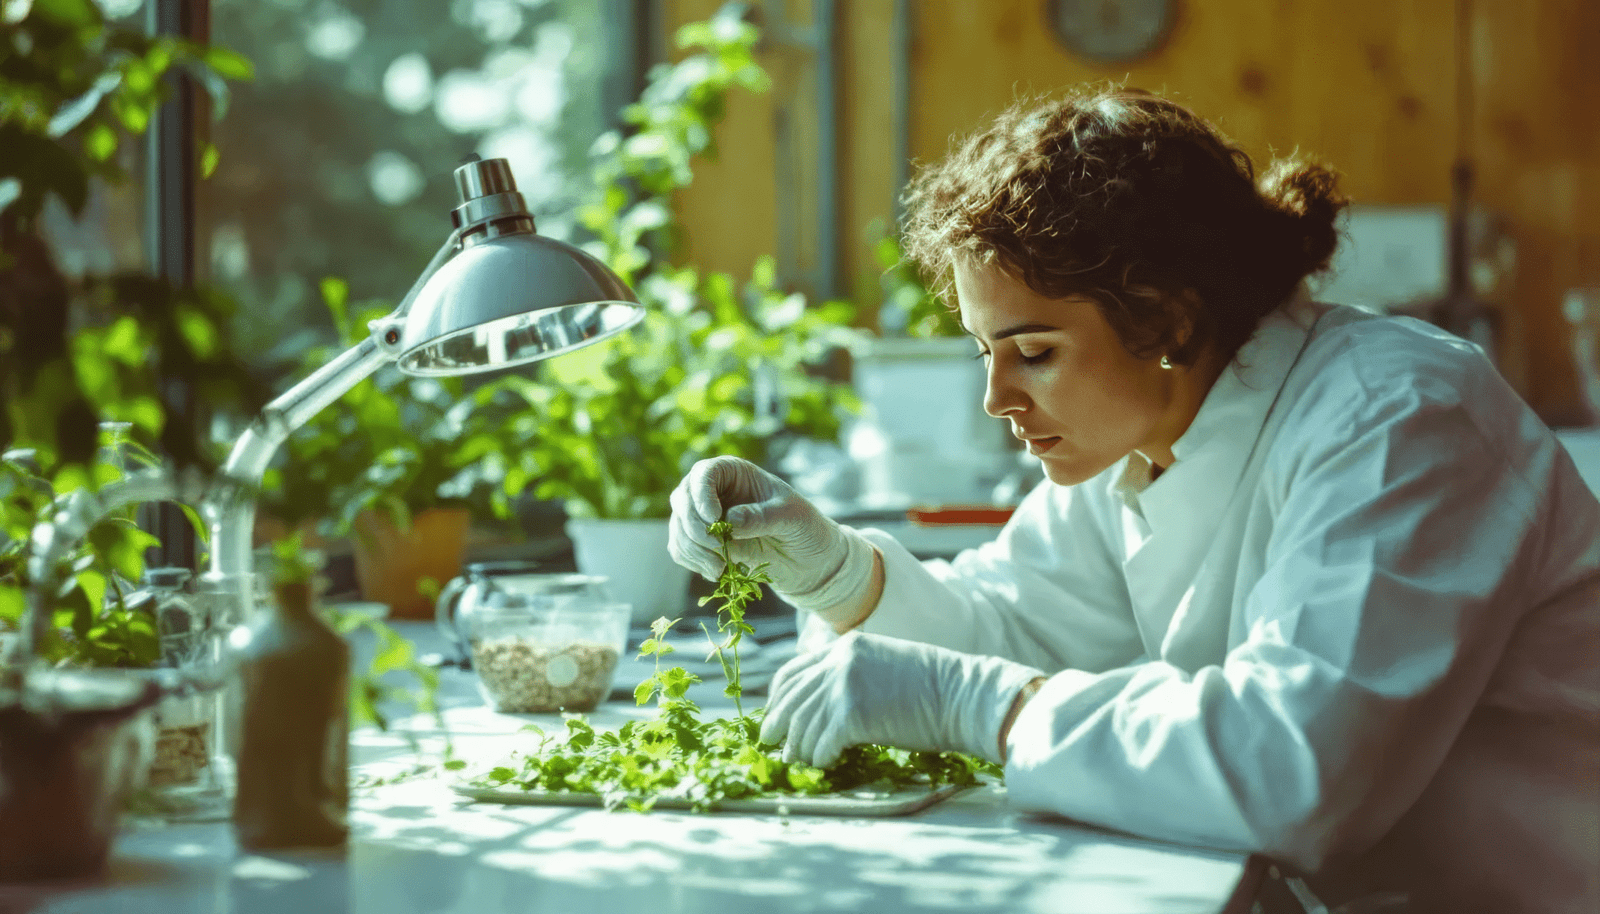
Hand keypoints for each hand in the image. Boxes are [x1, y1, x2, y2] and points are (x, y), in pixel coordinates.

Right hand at [668, 457, 874, 621]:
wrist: (809, 561)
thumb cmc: (806, 529)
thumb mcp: (793, 518)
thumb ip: (762, 517)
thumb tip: (729, 521)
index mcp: (736, 473)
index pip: (705, 472)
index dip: (701, 493)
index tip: (714, 518)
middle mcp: (715, 491)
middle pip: (682, 499)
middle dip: (693, 526)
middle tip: (718, 548)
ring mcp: (704, 518)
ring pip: (678, 527)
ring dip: (692, 549)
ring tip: (719, 568)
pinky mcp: (702, 544)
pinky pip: (681, 549)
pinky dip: (692, 562)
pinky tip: (716, 572)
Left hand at [760, 631, 1044, 767]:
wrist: (964, 695)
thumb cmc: (934, 688)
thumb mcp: (886, 665)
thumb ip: (854, 675)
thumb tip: (826, 706)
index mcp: (846, 646)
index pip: (795, 670)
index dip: (780, 696)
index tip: (775, 713)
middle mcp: (839, 662)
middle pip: (793, 699)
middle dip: (778, 723)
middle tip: (768, 744)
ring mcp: (844, 686)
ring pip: (804, 724)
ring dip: (798, 748)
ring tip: (797, 762)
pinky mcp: (853, 715)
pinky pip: (822, 744)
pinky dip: (819, 758)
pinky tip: (824, 765)